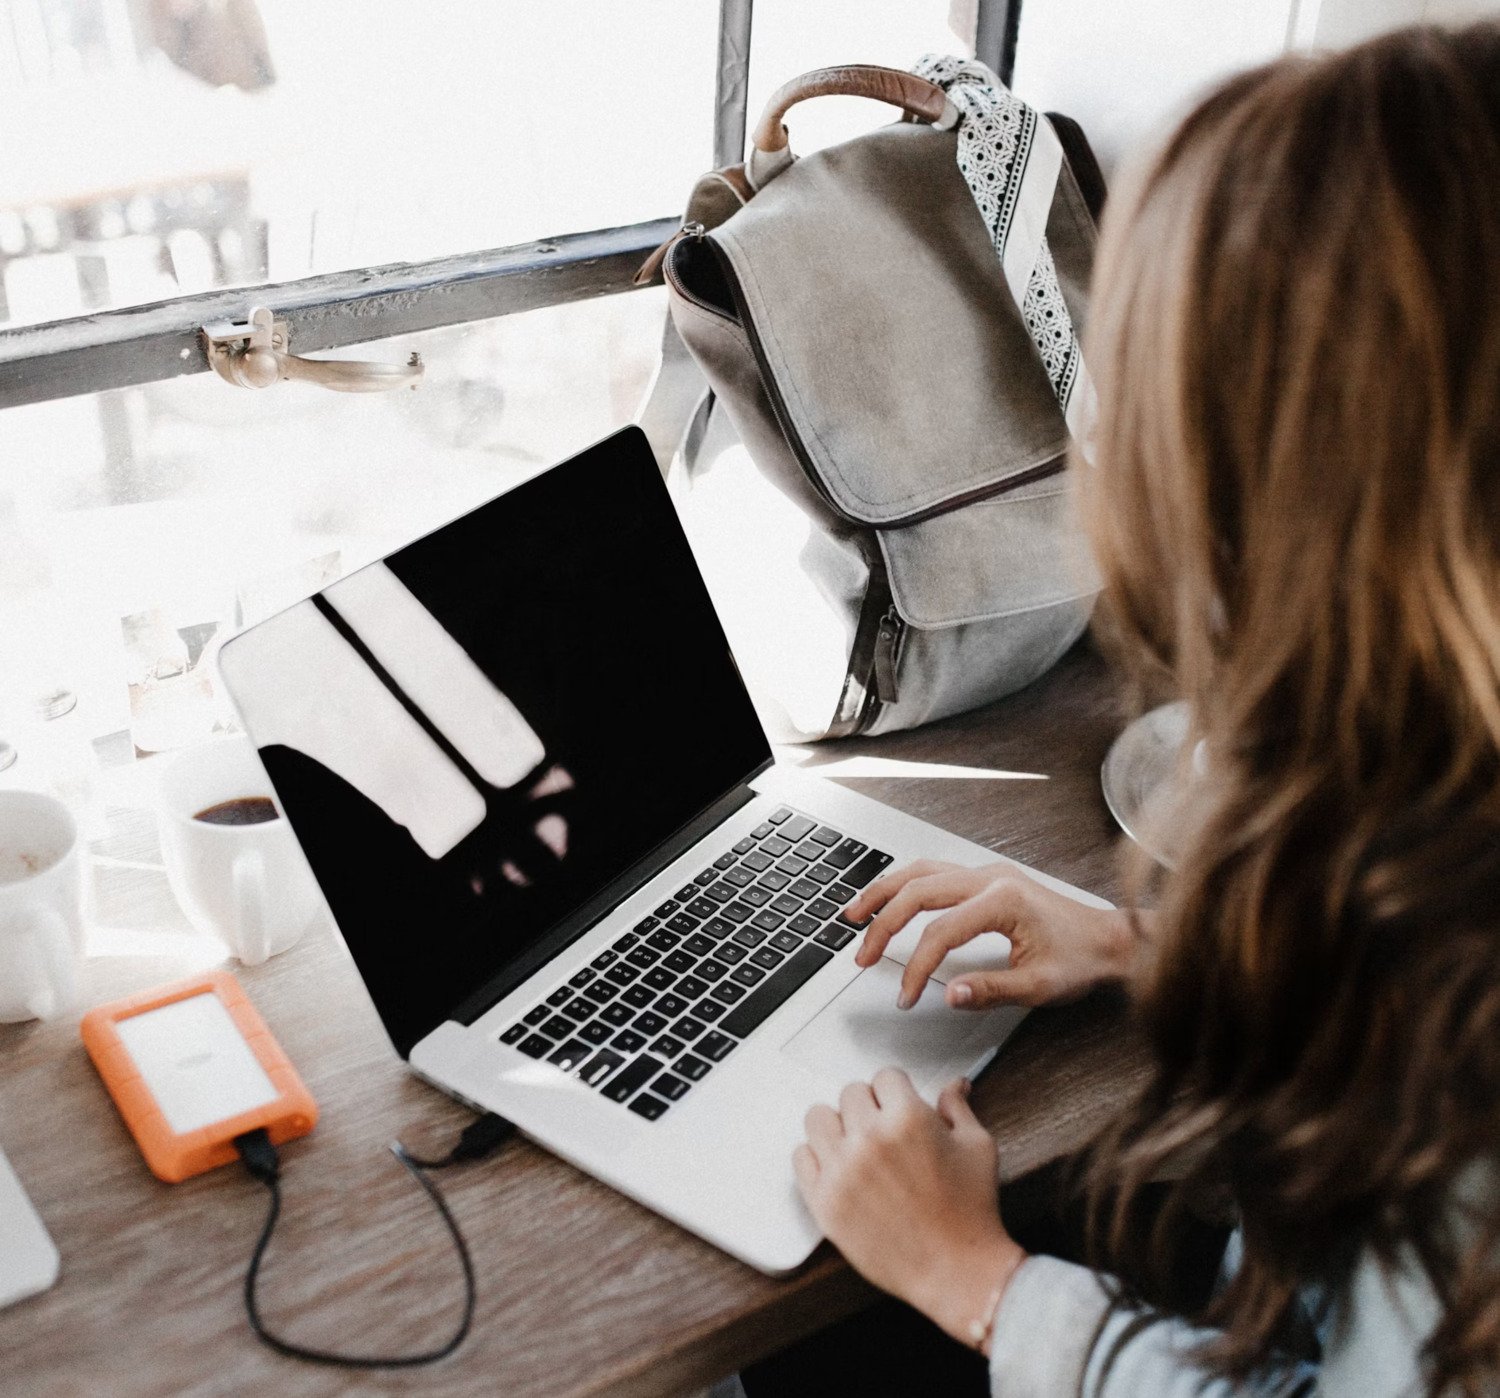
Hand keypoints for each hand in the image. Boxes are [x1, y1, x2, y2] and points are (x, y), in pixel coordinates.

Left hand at [793, 1070, 1025, 1348]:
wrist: (956, 1271)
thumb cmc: (971, 1211)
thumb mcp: (977, 1147)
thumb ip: (957, 1108)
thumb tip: (954, 1084)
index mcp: (908, 1118)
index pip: (885, 1076)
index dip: (897, 1091)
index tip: (899, 1105)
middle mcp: (870, 1138)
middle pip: (850, 1093)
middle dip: (870, 1107)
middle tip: (883, 1130)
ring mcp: (842, 1170)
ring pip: (818, 1117)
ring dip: (837, 1126)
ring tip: (855, 1145)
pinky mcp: (824, 1201)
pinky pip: (801, 1157)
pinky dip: (817, 1158)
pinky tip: (839, 1168)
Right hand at [847, 860, 1139, 1010]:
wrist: (1111, 940)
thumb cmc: (1082, 960)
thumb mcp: (1039, 986)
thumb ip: (990, 989)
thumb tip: (949, 994)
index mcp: (1002, 901)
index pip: (940, 932)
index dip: (916, 967)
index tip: (906, 996)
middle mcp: (990, 878)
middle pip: (918, 891)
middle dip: (883, 924)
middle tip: (862, 956)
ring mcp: (987, 873)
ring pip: (921, 871)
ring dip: (884, 892)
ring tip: (855, 915)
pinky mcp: (987, 878)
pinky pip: (934, 872)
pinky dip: (905, 885)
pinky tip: (890, 899)